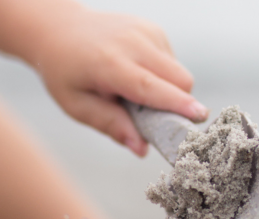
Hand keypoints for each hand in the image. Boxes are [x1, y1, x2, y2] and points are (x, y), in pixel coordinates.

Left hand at [31, 1, 207, 155]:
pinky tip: (138, 76)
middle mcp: (132, 42)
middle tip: (157, 120)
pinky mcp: (153, 30)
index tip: (199, 117)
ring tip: (137, 94)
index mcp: (110, 64)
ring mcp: (145, 32)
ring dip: (169, 91)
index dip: (176, 104)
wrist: (58, 29)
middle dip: (179, 104)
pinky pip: (172, 63)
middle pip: (179, 79)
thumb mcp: (78, 106)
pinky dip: (163, 77)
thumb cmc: (66, 73)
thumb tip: (141, 149)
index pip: (151, 87)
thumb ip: (111, 126)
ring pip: (179, 72)